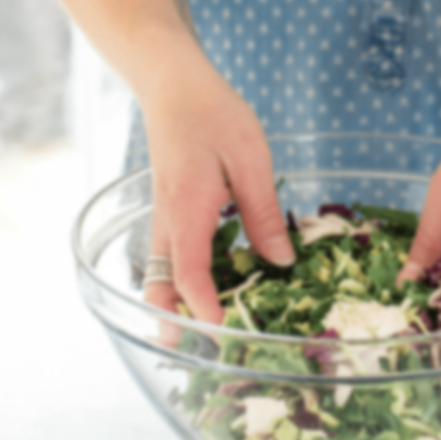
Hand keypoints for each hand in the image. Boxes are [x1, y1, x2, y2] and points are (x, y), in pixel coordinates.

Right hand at [138, 54, 293, 326]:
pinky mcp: (169, 210)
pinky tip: (203, 289)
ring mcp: (164, 216)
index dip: (202, 307)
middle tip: (192, 353)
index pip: (188, 273)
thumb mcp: (251, 159)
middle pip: (161, 283)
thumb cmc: (214, 115)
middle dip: (173, 320)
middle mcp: (168, 221)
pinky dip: (178, 279)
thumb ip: (263, 212)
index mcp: (188, 210)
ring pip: (159, 271)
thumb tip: (281, 261)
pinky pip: (167, 254)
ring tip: (197, 333)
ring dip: (173, 302)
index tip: (219, 333)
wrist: (174, 86)